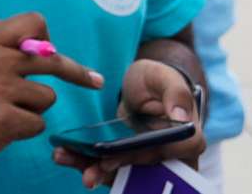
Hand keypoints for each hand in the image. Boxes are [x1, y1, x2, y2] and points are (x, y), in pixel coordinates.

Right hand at [0, 13, 102, 171]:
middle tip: (95, 80)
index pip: (34, 22)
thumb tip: (48, 49)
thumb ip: (2, 50)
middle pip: (53, 60)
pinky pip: (38, 123)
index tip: (52, 53)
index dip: (47, 39)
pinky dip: (24, 130)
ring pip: (47, 97)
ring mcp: (0, 88)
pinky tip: (2, 129)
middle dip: (77, 72)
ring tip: (6, 113)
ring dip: (33, 109)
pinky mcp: (4, 118)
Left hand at [53, 58, 200, 188]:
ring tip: (65, 159)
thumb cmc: (157, 79)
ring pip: (126, 173)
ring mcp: (147, 159)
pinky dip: (88, 163)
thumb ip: (176, 93)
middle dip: (115, 173)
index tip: (116, 156)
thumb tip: (181, 117)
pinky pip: (112, 167)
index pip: (175, 153)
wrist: (141, 85)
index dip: (145, 156)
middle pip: (147, 172)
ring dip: (96, 171)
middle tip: (86, 174)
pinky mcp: (128, 158)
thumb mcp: (164, 78)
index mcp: (186, 136)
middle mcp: (171, 155)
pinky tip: (65, 156)